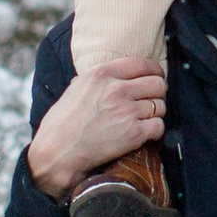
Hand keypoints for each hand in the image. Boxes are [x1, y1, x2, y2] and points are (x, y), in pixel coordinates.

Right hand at [28, 62, 165, 200]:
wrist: (57, 152)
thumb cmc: (61, 123)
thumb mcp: (75, 89)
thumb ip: (95, 81)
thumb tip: (108, 76)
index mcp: (101, 74)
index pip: (142, 64)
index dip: (154, 71)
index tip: (156, 76)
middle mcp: (116, 89)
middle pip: (157, 84)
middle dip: (158, 92)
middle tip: (152, 99)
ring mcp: (126, 111)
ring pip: (160, 105)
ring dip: (155, 112)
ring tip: (145, 118)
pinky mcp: (133, 133)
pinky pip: (159, 126)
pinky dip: (155, 130)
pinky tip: (146, 133)